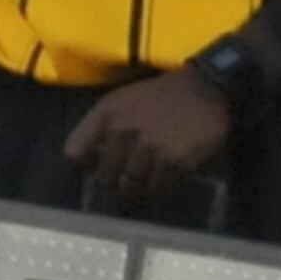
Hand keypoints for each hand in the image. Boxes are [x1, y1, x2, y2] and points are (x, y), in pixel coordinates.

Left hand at [62, 69, 233, 207]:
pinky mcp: (172, 162)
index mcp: (106, 113)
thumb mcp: (123, 100)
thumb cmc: (161, 96)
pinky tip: (162, 180)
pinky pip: (156, 188)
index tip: (95, 167)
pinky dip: (157, 189)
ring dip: (135, 190)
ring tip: (142, 185)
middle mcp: (123, 131)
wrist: (205, 89)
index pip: (75, 151)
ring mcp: (148, 148)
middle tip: (121, 184)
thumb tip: (91, 158)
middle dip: (112, 183)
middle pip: (104, 177)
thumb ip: (103, 126)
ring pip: (129, 186)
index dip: (84, 164)